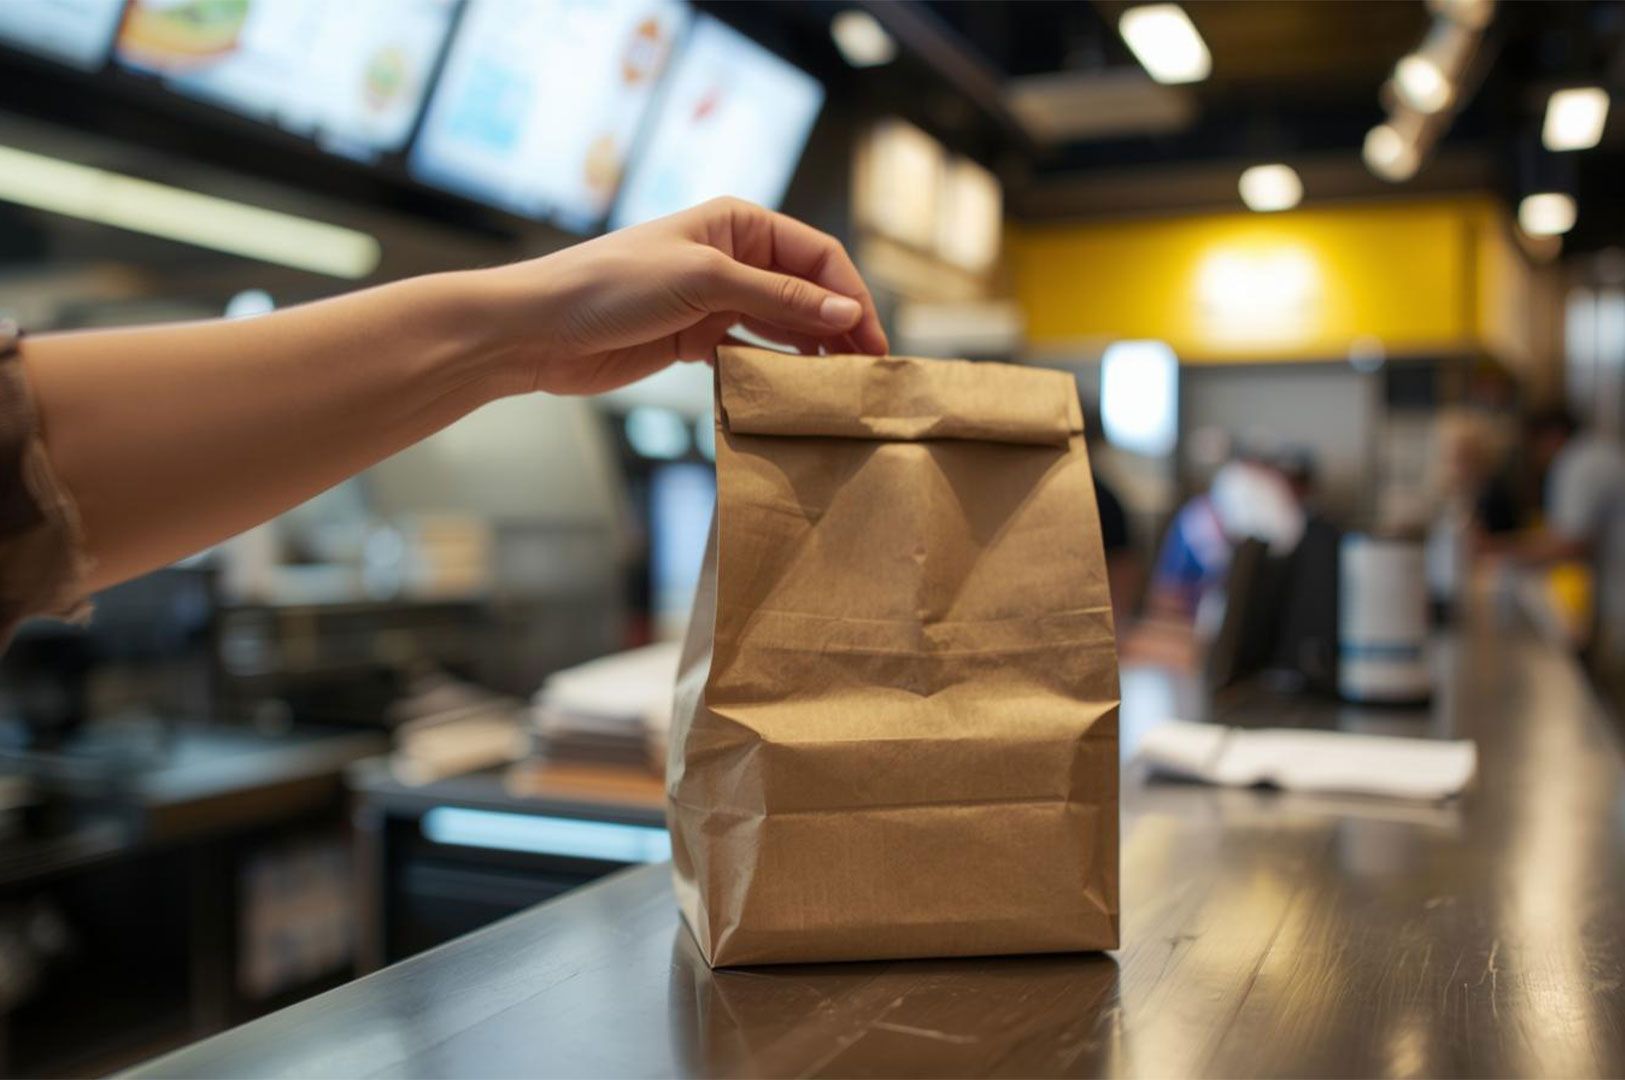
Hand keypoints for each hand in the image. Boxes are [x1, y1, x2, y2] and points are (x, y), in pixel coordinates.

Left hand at [477, 197, 888, 396]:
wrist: (541, 329)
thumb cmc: (613, 286)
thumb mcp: (703, 281)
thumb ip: (776, 297)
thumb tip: (845, 311)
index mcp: (738, 224)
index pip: (817, 255)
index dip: (850, 295)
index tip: (873, 341)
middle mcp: (734, 257)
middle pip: (808, 291)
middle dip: (841, 327)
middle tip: (869, 373)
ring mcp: (717, 300)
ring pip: (786, 325)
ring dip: (815, 352)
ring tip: (842, 387)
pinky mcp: (699, 340)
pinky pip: (755, 353)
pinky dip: (779, 369)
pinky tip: (799, 389)